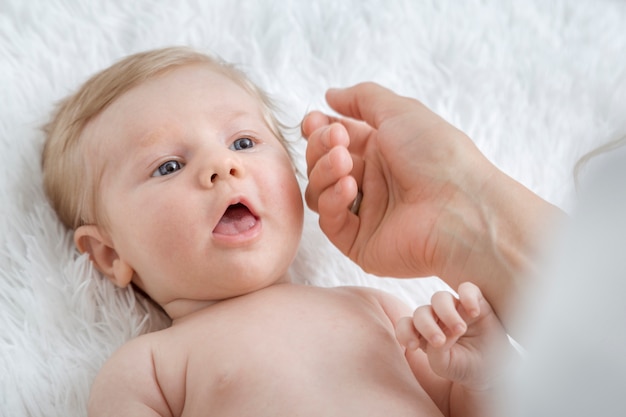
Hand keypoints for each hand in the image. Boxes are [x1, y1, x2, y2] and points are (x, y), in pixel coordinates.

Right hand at [303, 82, 562, 333]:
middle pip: (322, 164)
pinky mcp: (359, 243)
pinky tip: (348, 187)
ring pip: (319, 191)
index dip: (319, 129)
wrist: (461, 208)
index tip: (313, 121)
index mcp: (382, 151)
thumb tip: (330, 95)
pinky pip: (330, 221)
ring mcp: (365, 213)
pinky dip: (332, 200)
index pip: (335, 140)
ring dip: (324, 171)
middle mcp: (372, 181)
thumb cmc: (438, 155)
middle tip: (335, 140)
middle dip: (320, 147)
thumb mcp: (400, 111)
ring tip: (345, 163)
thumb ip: (362, 99)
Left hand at [395, 282, 507, 387]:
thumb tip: (442, 334)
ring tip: (459, 330)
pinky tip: (474, 313)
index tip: (413, 346)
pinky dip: (468, 297)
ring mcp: (454, 307)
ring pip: (440, 298)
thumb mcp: (445, 365)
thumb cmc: (464, 367)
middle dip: (427, 327)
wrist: (493, 369)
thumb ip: (436, 352)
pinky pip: (466, 289)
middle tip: (440, 342)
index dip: (405, 332)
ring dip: (446, 313)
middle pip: (422, 312)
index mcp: (422, 333)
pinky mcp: (474, 301)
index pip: (406, 325)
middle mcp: (436, 317)